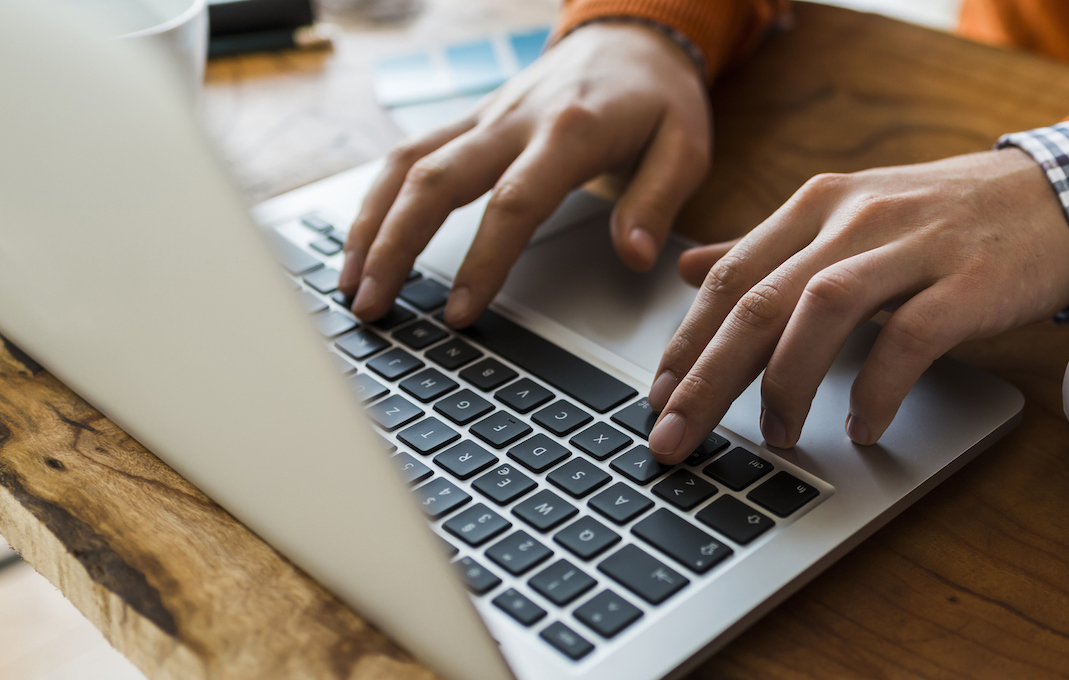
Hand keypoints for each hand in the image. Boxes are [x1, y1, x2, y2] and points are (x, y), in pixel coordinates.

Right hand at [338, 23, 710, 326]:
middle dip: (396, 245)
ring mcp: (486, 117)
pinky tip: (362, 241)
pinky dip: (377, 198)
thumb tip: (636, 258)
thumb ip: (657, 202)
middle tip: (372, 305)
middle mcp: (516, 120)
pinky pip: (411, 154)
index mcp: (571, 130)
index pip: (515, 201)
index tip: (460, 311)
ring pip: (408, 163)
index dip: (483, 259)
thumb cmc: (660, 99)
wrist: (632, 36)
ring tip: (351, 284)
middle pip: (436, 180)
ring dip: (371, 223)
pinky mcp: (470, 120)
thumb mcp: (686, 147)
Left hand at [646, 149, 1068, 461]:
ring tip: (777, 435)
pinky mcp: (967, 281)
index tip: (658, 397)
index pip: (732, 276)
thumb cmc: (945, 218)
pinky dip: (876, 389)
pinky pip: (906, 339)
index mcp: (819, 204)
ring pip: (821, 311)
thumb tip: (690, 267)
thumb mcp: (849, 216)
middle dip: (709, 376)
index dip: (688, 340)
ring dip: (787, 382)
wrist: (1056, 197)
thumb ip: (770, 245)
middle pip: (761, 300)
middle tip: (678, 435)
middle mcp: (855, 218)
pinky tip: (861, 427)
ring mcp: (913, 246)